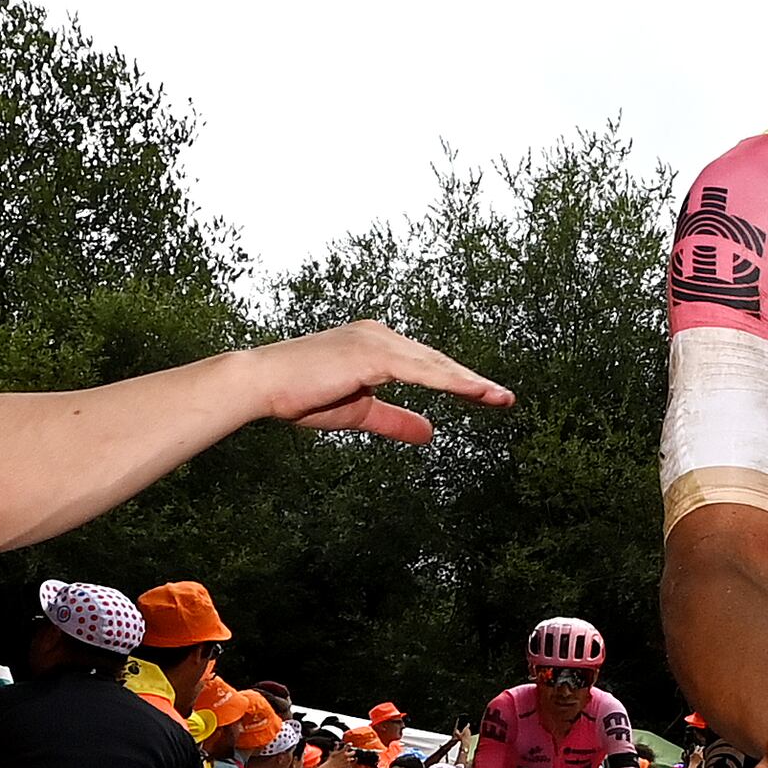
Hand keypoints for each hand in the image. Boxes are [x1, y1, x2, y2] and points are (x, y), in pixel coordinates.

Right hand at [252, 320, 513, 448]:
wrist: (262, 384)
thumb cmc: (301, 396)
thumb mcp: (361, 413)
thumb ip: (396, 420)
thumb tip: (430, 432)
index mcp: (375, 345)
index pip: (426, 365)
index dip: (457, 382)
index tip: (486, 396)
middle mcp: (379, 335)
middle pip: (437, 361)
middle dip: (472, 381)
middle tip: (505, 399)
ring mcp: (376, 340)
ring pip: (434, 364)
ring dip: (469, 382)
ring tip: (499, 398)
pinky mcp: (372, 352)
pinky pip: (421, 369)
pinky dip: (450, 381)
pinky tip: (473, 392)